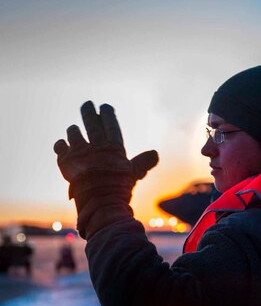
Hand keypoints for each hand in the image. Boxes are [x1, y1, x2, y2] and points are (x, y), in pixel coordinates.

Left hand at [54, 101, 158, 237]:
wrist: (99, 201)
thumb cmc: (119, 188)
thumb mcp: (134, 174)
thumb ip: (143, 162)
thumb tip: (155, 153)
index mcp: (113, 148)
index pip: (110, 125)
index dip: (107, 114)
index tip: (104, 107)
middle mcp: (96, 146)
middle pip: (91, 123)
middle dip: (89, 112)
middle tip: (87, 104)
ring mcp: (79, 152)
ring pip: (73, 132)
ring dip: (73, 130)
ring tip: (73, 129)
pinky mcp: (65, 161)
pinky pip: (60, 146)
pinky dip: (60, 145)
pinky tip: (61, 145)